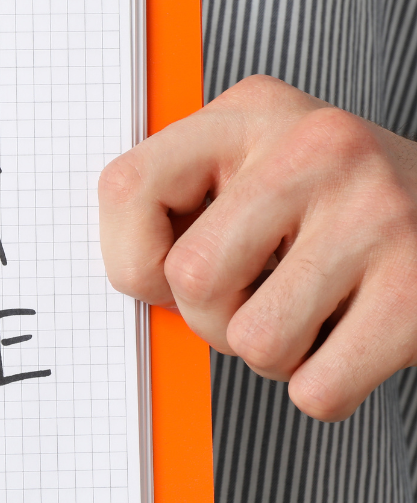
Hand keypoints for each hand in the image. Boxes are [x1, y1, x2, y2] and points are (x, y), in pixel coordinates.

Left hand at [98, 75, 416, 421]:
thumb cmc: (338, 205)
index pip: (127, 188)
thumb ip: (186, 205)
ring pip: (252, 341)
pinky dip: (323, 388)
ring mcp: (374, 214)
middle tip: (254, 300)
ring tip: (309, 314)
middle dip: (210, 318)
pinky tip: (350, 338)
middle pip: (191, 278)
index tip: (165, 273)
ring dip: (271, 354)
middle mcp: (316, 147)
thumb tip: (135, 281)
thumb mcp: (256, 169)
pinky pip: (317, 389)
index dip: (132, 257)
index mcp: (253, 112)